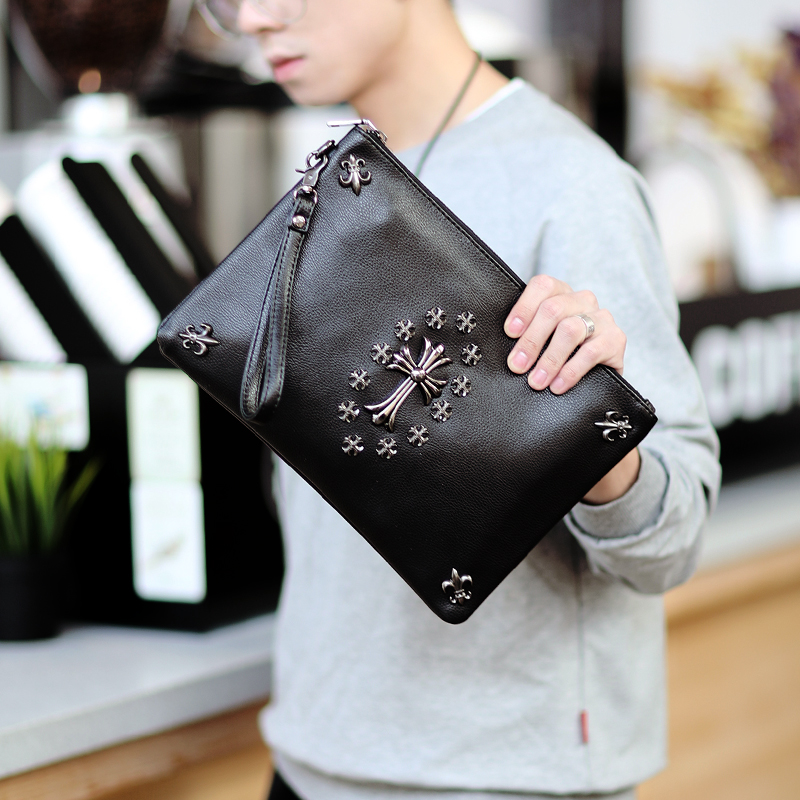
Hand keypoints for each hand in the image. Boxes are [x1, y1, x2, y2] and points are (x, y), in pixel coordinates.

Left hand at [504, 275, 637, 502]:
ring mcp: (602, 318)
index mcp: (560, 294)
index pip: (542, 286)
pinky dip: (571, 371)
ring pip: (571, 329)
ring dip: (549, 359)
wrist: (596, 379)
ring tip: (536, 381)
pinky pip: (592, 351)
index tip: (509, 333)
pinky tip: (557, 386)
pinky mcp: (616, 340)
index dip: (523, 307)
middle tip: (517, 366)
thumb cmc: (557, 358)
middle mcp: (582, 300)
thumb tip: (489, 347)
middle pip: (553, 309)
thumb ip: (523, 336)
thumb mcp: (539, 343)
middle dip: (531, 340)